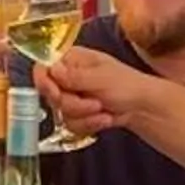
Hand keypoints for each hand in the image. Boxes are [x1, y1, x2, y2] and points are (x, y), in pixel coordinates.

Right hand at [35, 45, 153, 136]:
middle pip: (50, 94)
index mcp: (71, 59)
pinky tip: (104, 119)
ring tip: (104, 110)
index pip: (43, 68)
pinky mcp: (76, 114)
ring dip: (84, 116)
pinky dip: (89, 125)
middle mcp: (67, 76)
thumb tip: (52, 70)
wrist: (142, 107)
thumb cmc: (127, 84)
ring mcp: (71, 96)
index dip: (45, 83)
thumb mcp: (101, 77)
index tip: (56, 93)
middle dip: (73, 104)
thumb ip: (74, 76)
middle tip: (95, 103)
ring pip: (61, 113)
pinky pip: (70, 124)